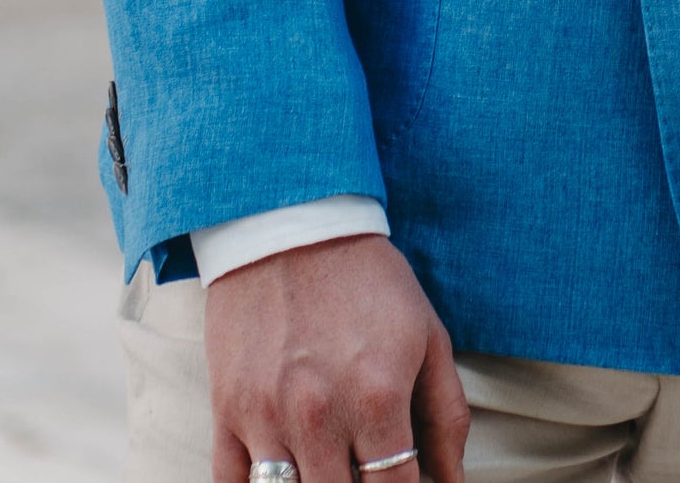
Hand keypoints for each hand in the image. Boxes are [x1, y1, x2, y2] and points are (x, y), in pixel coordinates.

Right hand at [206, 233, 468, 482]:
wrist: (293, 224)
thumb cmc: (368, 279)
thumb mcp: (427, 335)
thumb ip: (445, 415)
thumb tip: (453, 482)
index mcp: (377, 398)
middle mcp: (318, 417)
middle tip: (363, 466)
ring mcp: (266, 417)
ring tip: (330, 462)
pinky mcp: (227, 410)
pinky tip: (283, 471)